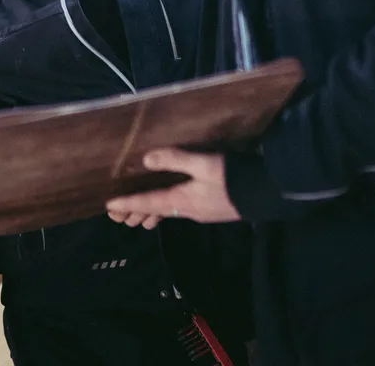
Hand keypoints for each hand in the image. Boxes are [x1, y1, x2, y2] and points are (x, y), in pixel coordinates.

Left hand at [107, 148, 241, 226]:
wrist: (266, 195)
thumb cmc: (233, 178)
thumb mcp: (204, 163)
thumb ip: (176, 159)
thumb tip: (146, 159)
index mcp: (182, 200)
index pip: (148, 203)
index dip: (128, 204)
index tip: (108, 207)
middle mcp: (187, 210)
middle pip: (155, 213)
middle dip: (135, 212)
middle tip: (115, 214)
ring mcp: (199, 212)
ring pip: (167, 213)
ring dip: (149, 212)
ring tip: (135, 212)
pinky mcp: (209, 209)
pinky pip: (178, 211)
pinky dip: (165, 209)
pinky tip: (168, 204)